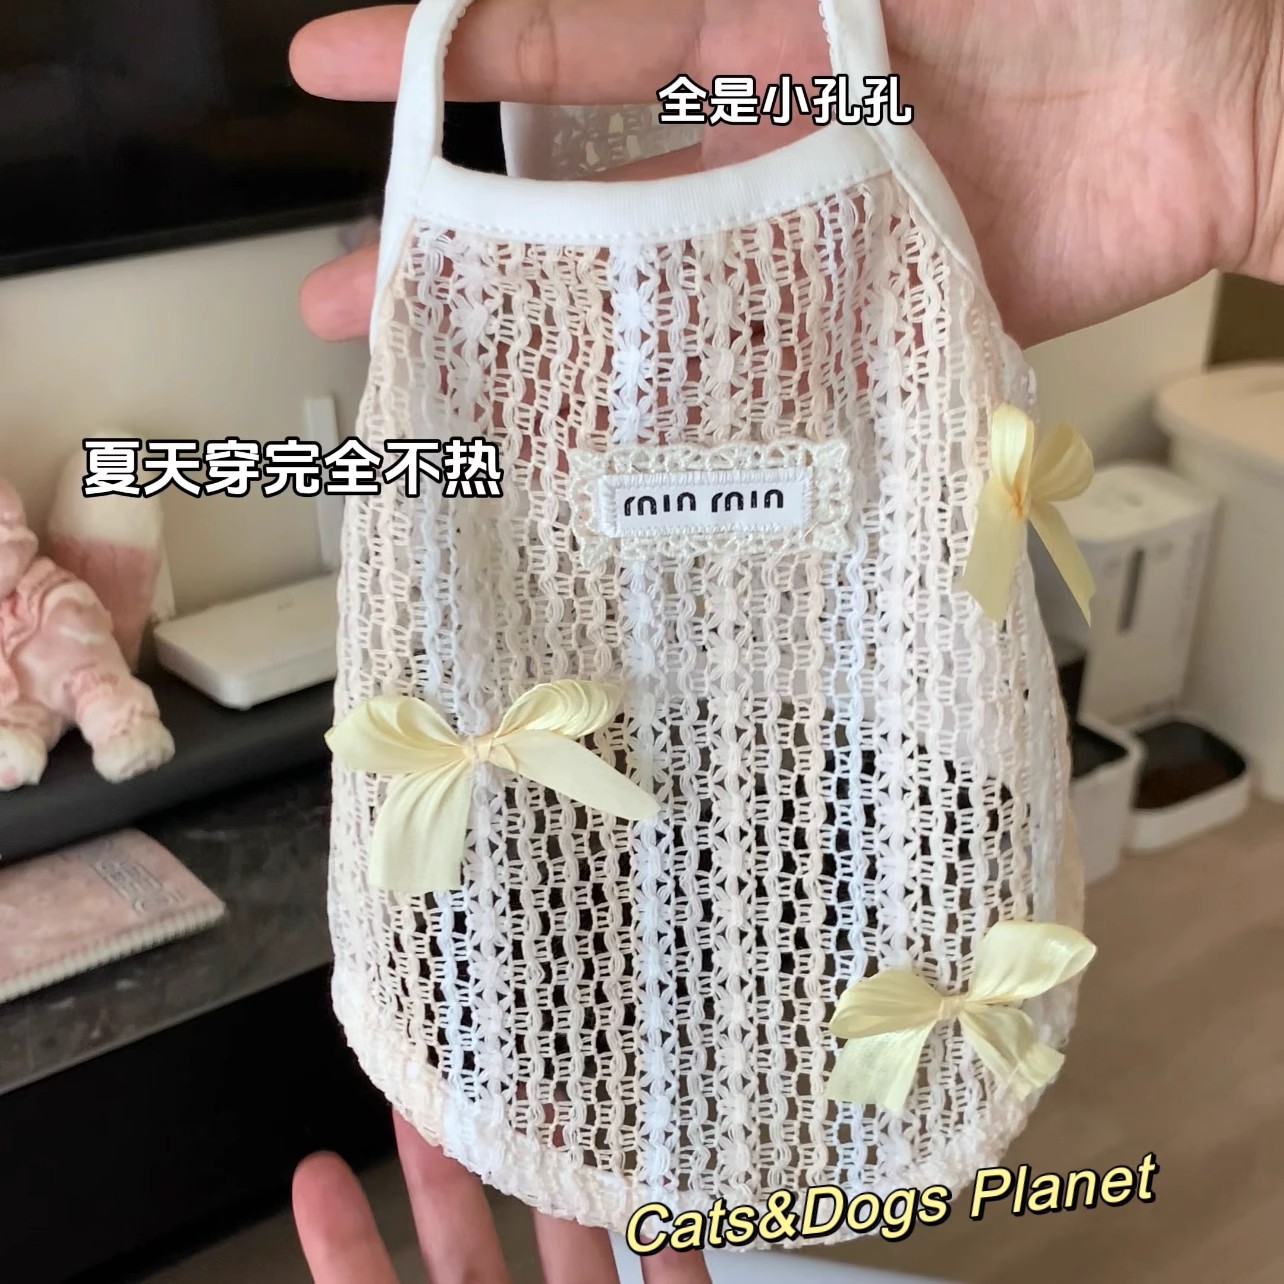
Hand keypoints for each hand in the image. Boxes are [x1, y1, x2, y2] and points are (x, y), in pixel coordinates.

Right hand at [289, 0, 1282, 347]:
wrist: (1217, 103)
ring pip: (646, 294)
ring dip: (547, 338)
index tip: (333, 73)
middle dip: (458, 236)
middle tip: (358, 291)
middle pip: (576, 196)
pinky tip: (615, 443)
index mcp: (747, 22)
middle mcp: (755, 135)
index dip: (442, 56)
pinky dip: (690, 399)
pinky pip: (759, 364)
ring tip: (449, 387)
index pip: (559, 42)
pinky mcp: (864, 315)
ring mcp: (801, 236)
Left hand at [292, 1111, 711, 1282]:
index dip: (346, 1238)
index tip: (317, 1165)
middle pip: (472, 1252)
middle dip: (453, 1165)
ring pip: (574, 1252)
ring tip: (552, 1092)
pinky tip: (665, 1168)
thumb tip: (319, 1205)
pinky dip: (674, 1230)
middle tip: (436, 1081)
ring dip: (565, 1173)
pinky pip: (676, 1282)